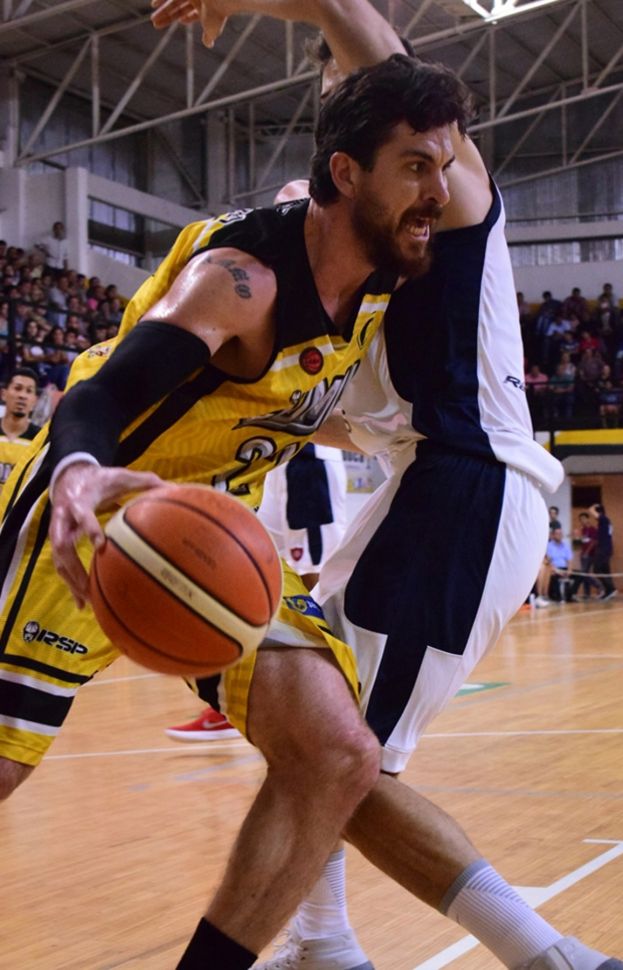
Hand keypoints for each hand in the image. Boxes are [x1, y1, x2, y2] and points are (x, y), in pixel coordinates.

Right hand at [49, 462, 163, 608]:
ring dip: (72, 581)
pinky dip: (71, 584)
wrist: (70, 476)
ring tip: (88, 601)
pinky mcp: (60, 541)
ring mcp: (59, 531)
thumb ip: (145, 481)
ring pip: (59, 560)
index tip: (100, 545)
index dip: (88, 528)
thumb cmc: (100, 479)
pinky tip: (82, 604)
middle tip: (91, 585)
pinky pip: (62, 566)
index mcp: (79, 500)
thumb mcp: (120, 476)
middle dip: (75, 567)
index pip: (80, 514)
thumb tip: (174, 488)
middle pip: (62, 545)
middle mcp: (63, 517)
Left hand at [151, 0, 227, 45]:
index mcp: (204, 7)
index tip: (180, 21)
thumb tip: (209, 44)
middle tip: (156, 24)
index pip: (192, 13)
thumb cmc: (217, 13)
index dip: (184, 18)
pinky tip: (153, 5)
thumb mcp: (212, 29)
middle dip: (167, 16)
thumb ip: (209, 36)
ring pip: (173, 0)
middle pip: (178, 7)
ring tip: (153, 19)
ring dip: (162, 10)